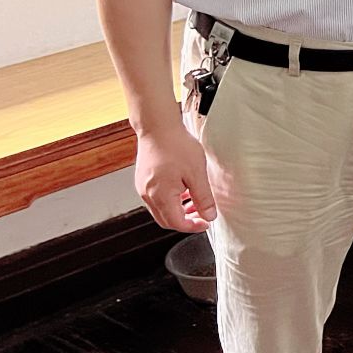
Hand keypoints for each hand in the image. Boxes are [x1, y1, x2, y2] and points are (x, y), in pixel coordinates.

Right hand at [136, 116, 216, 231]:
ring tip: (195, 203)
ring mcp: (143, 187)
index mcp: (161, 196)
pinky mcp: (142, 180)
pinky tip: (183, 191)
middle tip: (202, 215)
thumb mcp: (197, 173)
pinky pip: (156, 198)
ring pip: (161, 210)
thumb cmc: (176, 145)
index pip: (176, 223)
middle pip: (166, 220)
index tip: (206, 222)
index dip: (193, 226)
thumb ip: (203, 198)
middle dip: (186, 221)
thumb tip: (209, 215)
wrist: (158, 126)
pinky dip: (170, 201)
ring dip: (178, 211)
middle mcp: (148, 194)